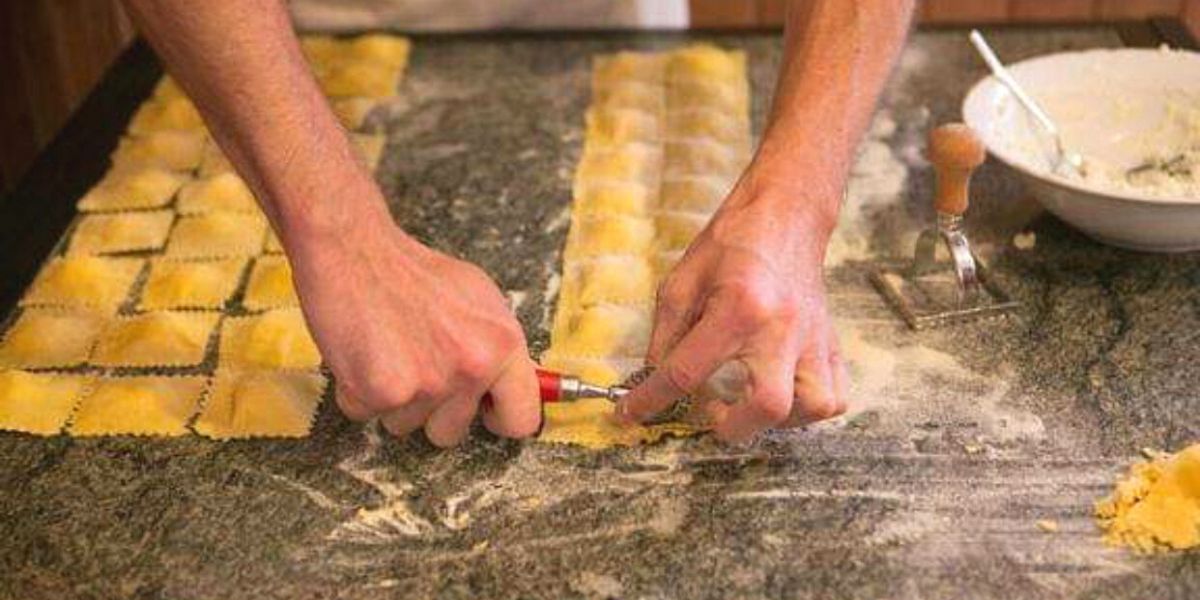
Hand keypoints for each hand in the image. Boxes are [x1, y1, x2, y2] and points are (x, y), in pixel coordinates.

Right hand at [286, 210, 540, 446]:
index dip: (500, 420)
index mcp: (503, 345)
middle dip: (431, 410)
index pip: (522, 418)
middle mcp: (471, 368)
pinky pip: (367, 415)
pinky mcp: (381, 392)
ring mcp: (427, 384)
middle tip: (416, 367)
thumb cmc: (415, 274)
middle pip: (451, 433)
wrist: (356, 251)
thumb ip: (498, 349)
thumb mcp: (479, 301)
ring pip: (406, 426)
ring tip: (389, 351)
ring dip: (393, 399)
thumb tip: (513, 390)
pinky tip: (364, 353)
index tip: (486, 414)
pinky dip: (358, 391)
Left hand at [616, 173, 845, 441]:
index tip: (631, 414)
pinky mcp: (831, 342)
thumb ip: (666, 334)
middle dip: (732, 425)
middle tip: (711, 412)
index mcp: (737, 309)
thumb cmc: (732, 243)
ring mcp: (813, 338)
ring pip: (812, 407)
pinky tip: (783, 394)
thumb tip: (654, 376)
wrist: (786, 214)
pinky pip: (834, 396)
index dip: (651, 400)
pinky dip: (810, 408)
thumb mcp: (682, 280)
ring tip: (749, 403)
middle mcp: (781, 329)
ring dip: (777, 421)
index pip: (687, 371)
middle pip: (768, 405)